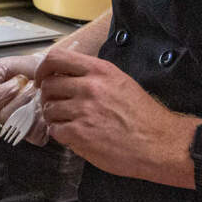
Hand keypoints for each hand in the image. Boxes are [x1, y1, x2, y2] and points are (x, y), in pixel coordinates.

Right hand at [0, 54, 50, 143]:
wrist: (49, 73)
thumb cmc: (25, 71)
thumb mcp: (1, 67)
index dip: (6, 91)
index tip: (17, 79)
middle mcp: (2, 117)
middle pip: (4, 116)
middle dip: (22, 95)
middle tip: (30, 84)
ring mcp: (17, 127)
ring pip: (19, 124)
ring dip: (33, 105)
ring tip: (38, 93)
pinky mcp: (33, 134)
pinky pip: (34, 133)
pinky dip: (42, 118)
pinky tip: (44, 106)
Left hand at [33, 49, 193, 182]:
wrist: (159, 143)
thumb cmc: (144, 116)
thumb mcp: (121, 82)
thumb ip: (94, 77)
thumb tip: (66, 79)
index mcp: (100, 71)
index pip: (56, 58)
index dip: (43, 69)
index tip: (42, 79)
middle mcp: (90, 86)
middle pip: (49, 85)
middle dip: (48, 97)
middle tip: (57, 106)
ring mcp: (83, 110)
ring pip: (49, 109)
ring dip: (54, 117)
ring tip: (68, 123)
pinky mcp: (79, 133)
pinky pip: (54, 130)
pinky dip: (59, 134)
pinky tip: (73, 135)